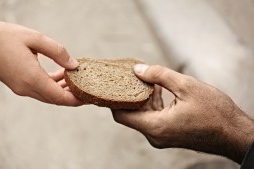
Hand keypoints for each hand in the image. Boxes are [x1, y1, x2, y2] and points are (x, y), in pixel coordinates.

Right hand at [0, 11, 81, 105]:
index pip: (60, 98)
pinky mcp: (16, 84)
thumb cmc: (3, 36)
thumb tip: (75, 66)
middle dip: (72, 95)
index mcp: (31, 79)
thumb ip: (58, 52)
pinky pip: (39, 89)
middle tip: (87, 87)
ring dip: (62, 89)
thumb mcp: (35, 39)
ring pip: (47, 94)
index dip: (76, 100)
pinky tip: (60, 74)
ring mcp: (19, 88)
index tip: (90, 98)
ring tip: (76, 78)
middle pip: (55, 99)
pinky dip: (52, 84)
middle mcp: (26, 88)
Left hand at [112, 64, 253, 163]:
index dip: (114, 98)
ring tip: (146, 78)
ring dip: (142, 97)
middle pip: (130, 113)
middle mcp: (154, 135)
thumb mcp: (187, 86)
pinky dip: (152, 103)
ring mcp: (161, 136)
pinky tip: (158, 88)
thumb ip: (159, 75)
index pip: (120, 114)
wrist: (234, 134)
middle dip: (129, 94)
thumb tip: (137, 69)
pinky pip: (153, 117)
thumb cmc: (215, 113)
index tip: (113, 83)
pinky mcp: (168, 134)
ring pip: (142, 114)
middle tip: (130, 75)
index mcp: (155, 126)